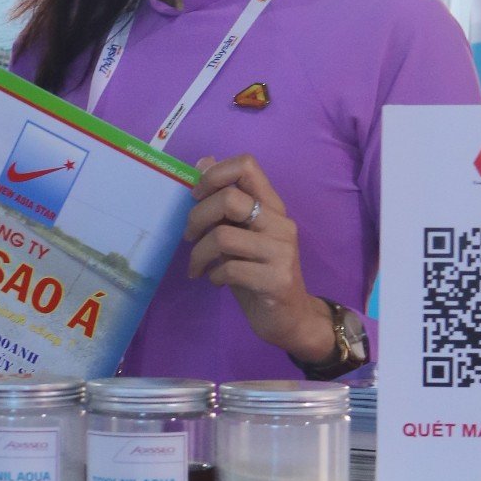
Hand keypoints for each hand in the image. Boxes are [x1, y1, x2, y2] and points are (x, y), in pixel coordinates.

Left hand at [185, 156, 333, 364]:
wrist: (290, 318)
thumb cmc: (258, 273)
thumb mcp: (239, 235)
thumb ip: (224, 203)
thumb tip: (202, 162)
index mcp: (271, 206)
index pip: (247, 165)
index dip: (214, 175)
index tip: (196, 196)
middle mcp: (280, 223)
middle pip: (229, 199)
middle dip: (197, 217)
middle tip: (189, 237)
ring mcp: (281, 251)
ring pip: (223, 236)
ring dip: (199, 253)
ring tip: (198, 266)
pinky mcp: (277, 279)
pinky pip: (230, 268)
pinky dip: (214, 275)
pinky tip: (216, 281)